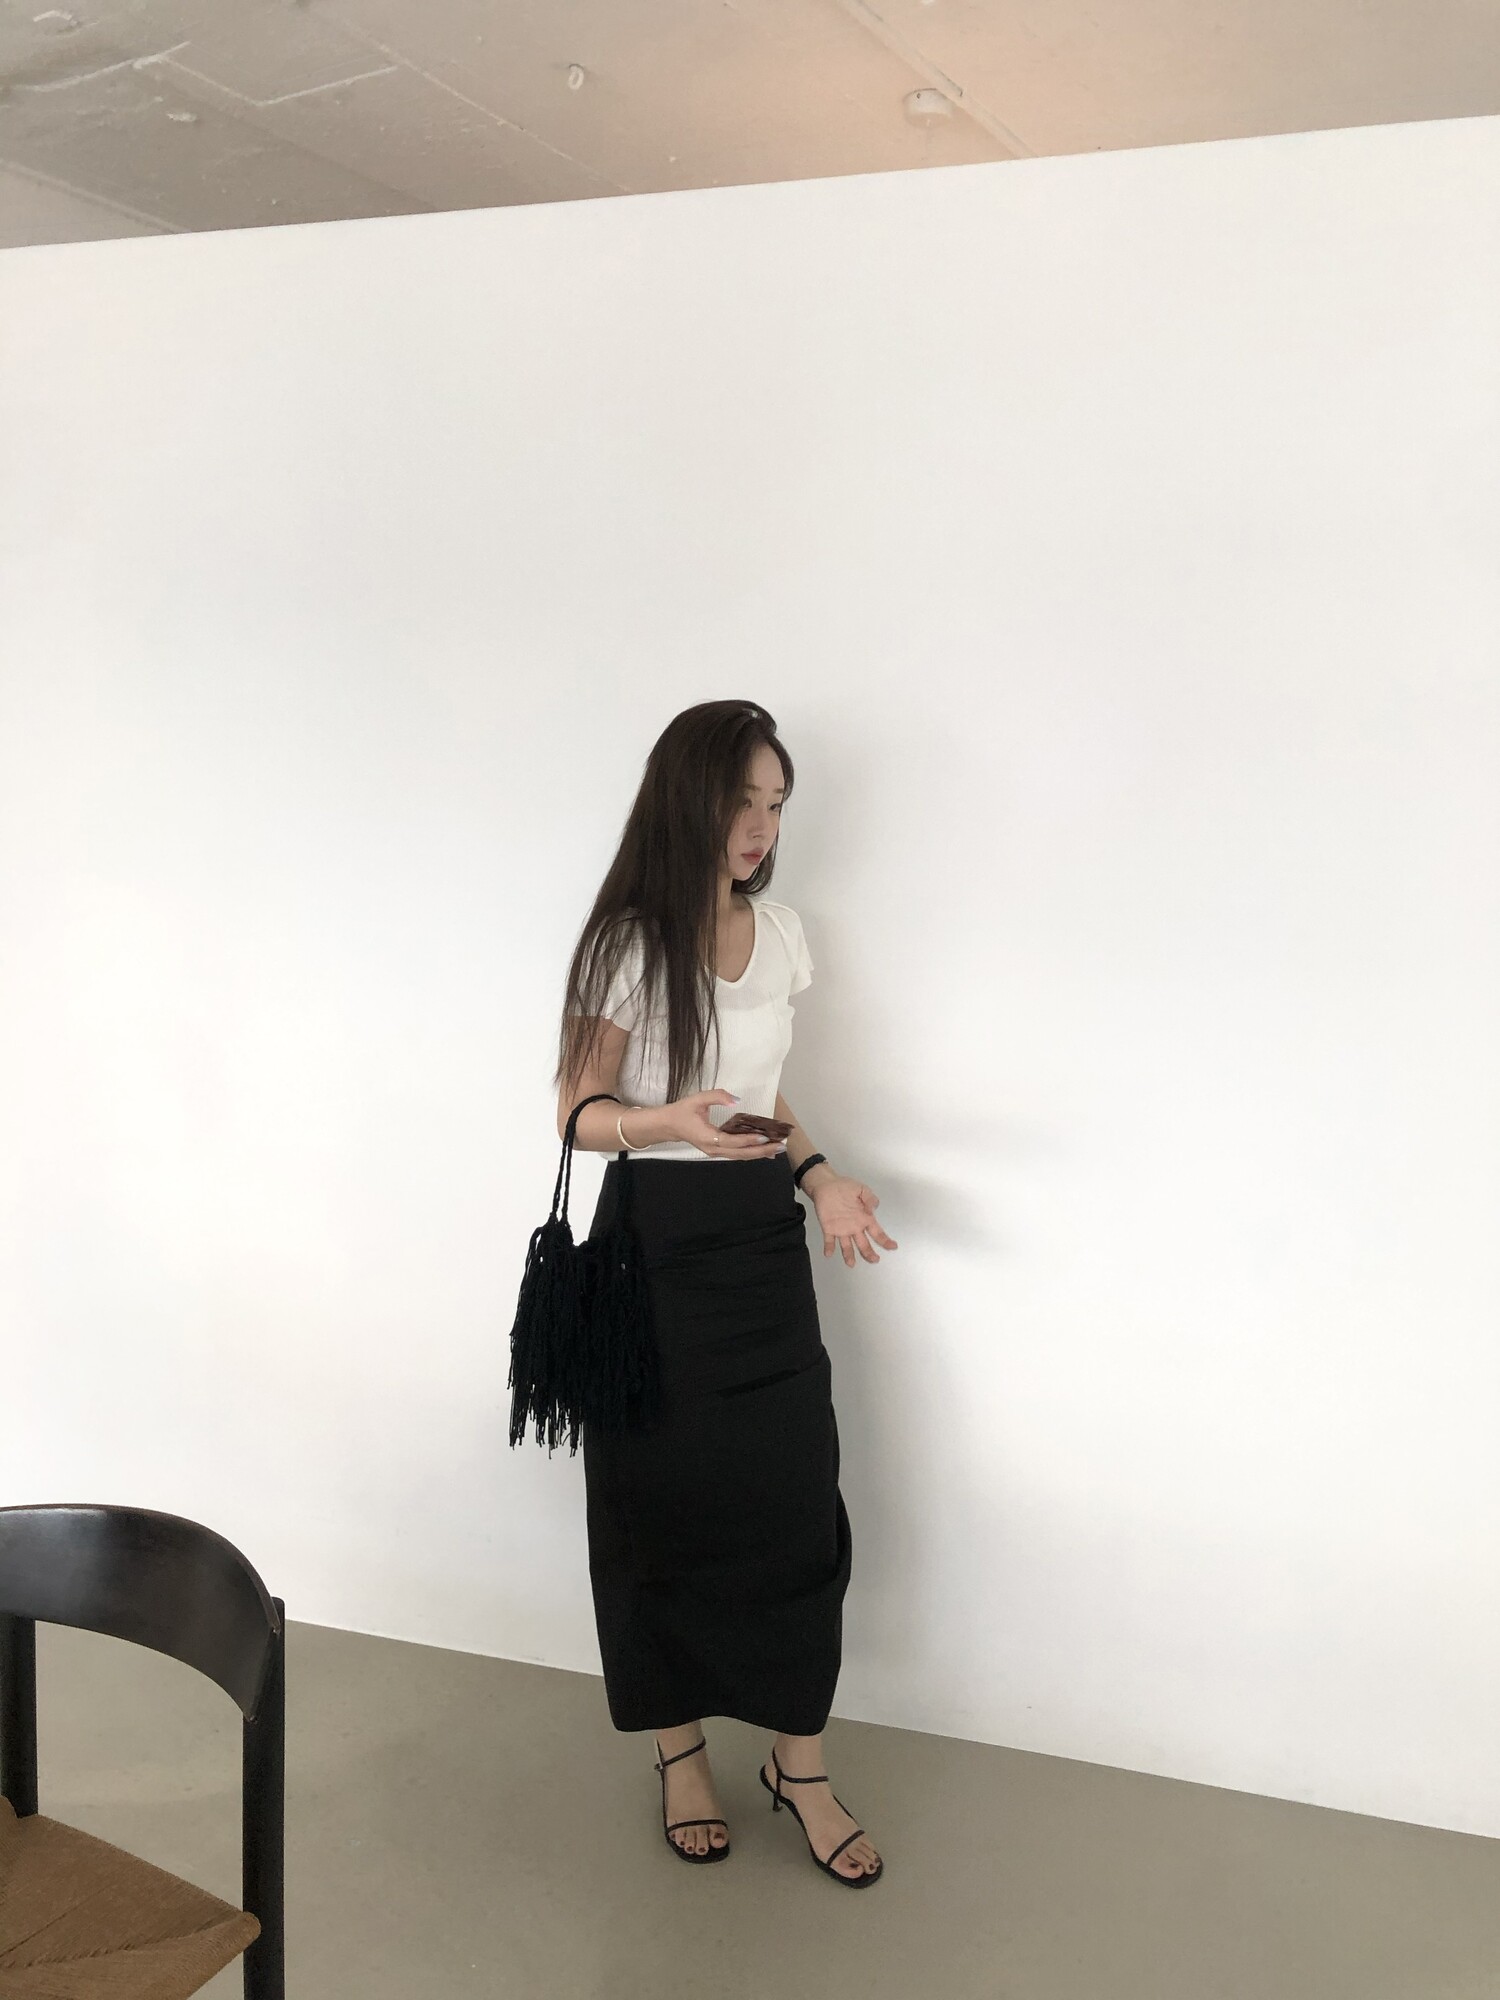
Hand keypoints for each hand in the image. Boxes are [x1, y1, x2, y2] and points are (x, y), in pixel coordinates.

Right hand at [666, 1089, 786, 1160]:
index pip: (732, 1141)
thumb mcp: (697, 1099)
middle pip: (741, 1153)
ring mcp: (715, 1152)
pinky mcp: (718, 1150)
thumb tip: (736, 1099)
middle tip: (781, 1146)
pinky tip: (765, 1151)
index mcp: (708, 1137)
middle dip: (762, 1151)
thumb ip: (717, 1096)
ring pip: (740, 1156)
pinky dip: (752, 1153)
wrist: (669, 1125)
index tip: (765, 1136)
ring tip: (778, 1149)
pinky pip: (737, 1154)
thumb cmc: (682, 1111)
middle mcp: (713, 1149)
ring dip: (760, 1153)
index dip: (749, 1140)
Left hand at [809, 1173, 897, 1266]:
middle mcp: (855, 1227)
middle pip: (864, 1244)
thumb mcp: (861, 1189)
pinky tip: (829, 1254)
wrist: (826, 1185)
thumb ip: (869, 1198)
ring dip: (849, 1255)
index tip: (892, 1246)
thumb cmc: (844, 1187)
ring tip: (851, 1263)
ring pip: (847, 1246)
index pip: (877, 1233)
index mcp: (864, 1218)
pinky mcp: (829, 1228)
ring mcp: (842, 1229)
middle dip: (869, 1252)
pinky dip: (829, 1247)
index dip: (885, 1240)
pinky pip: (829, 1240)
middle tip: (874, 1259)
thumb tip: (873, 1208)